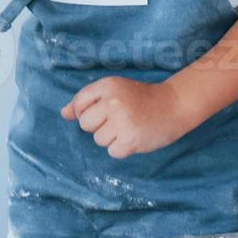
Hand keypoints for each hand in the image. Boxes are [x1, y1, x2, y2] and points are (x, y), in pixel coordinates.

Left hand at [61, 76, 193, 159]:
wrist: (174, 104)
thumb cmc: (141, 98)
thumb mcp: (114, 91)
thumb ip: (87, 101)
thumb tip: (63, 113)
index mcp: (107, 86)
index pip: (79, 104)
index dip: (87, 112)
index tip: (104, 111)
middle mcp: (112, 102)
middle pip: (85, 124)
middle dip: (99, 126)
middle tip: (119, 119)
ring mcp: (121, 122)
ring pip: (98, 139)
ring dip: (111, 138)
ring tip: (128, 127)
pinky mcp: (130, 140)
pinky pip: (112, 151)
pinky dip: (122, 148)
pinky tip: (134, 136)